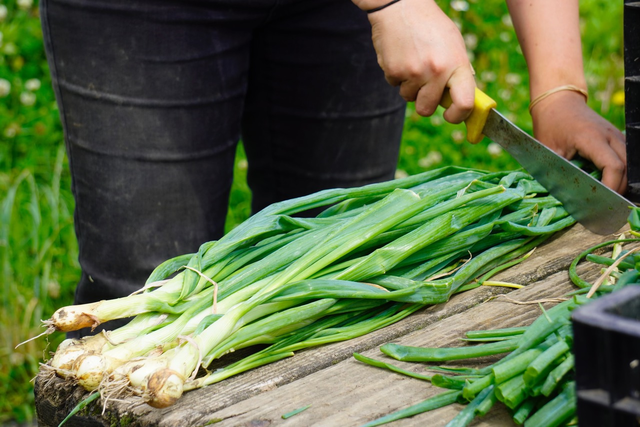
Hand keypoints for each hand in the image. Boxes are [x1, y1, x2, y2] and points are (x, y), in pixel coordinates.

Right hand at [360, 0, 475, 122]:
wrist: (401, 6)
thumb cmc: (430, 26)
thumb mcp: (454, 44)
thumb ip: (457, 72)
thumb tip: (460, 99)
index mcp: (457, 64)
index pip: (465, 103)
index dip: (458, 116)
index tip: (451, 116)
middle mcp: (436, 71)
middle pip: (428, 108)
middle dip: (425, 103)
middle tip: (425, 88)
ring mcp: (414, 73)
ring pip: (409, 98)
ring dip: (409, 86)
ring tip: (412, 62)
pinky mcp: (393, 71)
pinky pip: (395, 86)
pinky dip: (397, 75)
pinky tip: (401, 56)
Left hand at [530, 91, 626, 193]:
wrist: (558, 102)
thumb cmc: (550, 126)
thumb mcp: (548, 150)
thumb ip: (558, 171)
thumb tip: (565, 196)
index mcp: (592, 138)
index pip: (613, 167)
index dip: (611, 187)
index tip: (602, 202)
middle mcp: (610, 135)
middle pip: (626, 168)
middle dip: (619, 188)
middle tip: (605, 206)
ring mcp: (616, 135)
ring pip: (629, 163)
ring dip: (621, 181)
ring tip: (607, 197)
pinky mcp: (616, 138)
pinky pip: (625, 158)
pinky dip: (620, 172)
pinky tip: (609, 183)